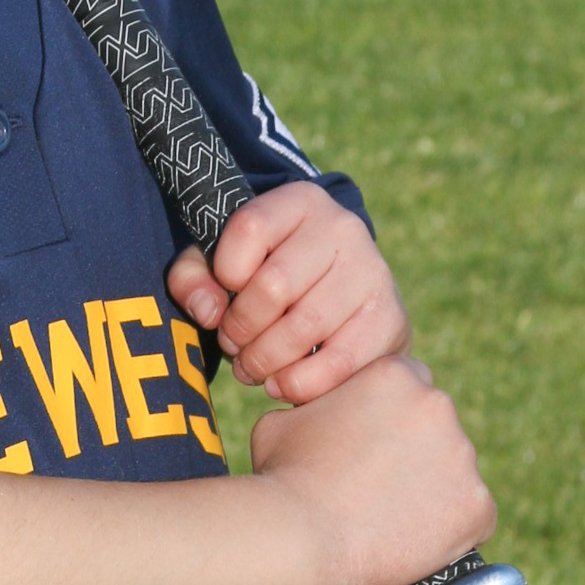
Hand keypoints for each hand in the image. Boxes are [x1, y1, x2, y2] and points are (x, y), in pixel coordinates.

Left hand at [167, 181, 409, 402]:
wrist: (341, 299)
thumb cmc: (268, 278)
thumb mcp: (221, 262)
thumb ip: (193, 277)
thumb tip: (209, 311)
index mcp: (300, 201)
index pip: (249, 228)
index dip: (224, 272)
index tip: (225, 293)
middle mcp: (344, 227)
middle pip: (274, 284)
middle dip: (240, 327)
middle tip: (234, 344)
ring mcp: (373, 272)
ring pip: (304, 327)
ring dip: (265, 360)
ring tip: (252, 367)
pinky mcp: (391, 319)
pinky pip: (338, 362)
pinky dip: (299, 383)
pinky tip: (282, 383)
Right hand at [246, 356, 496, 584]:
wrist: (301, 535)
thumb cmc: (284, 476)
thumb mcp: (283, 419)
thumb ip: (314, 408)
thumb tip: (312, 413)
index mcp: (395, 375)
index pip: (409, 385)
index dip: (390, 415)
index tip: (374, 444)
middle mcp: (438, 406)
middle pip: (436, 427)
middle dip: (415, 451)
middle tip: (378, 485)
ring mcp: (463, 457)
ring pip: (454, 472)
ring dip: (431, 489)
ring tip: (388, 518)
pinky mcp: (477, 506)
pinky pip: (472, 516)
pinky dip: (451, 530)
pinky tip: (415, 540)